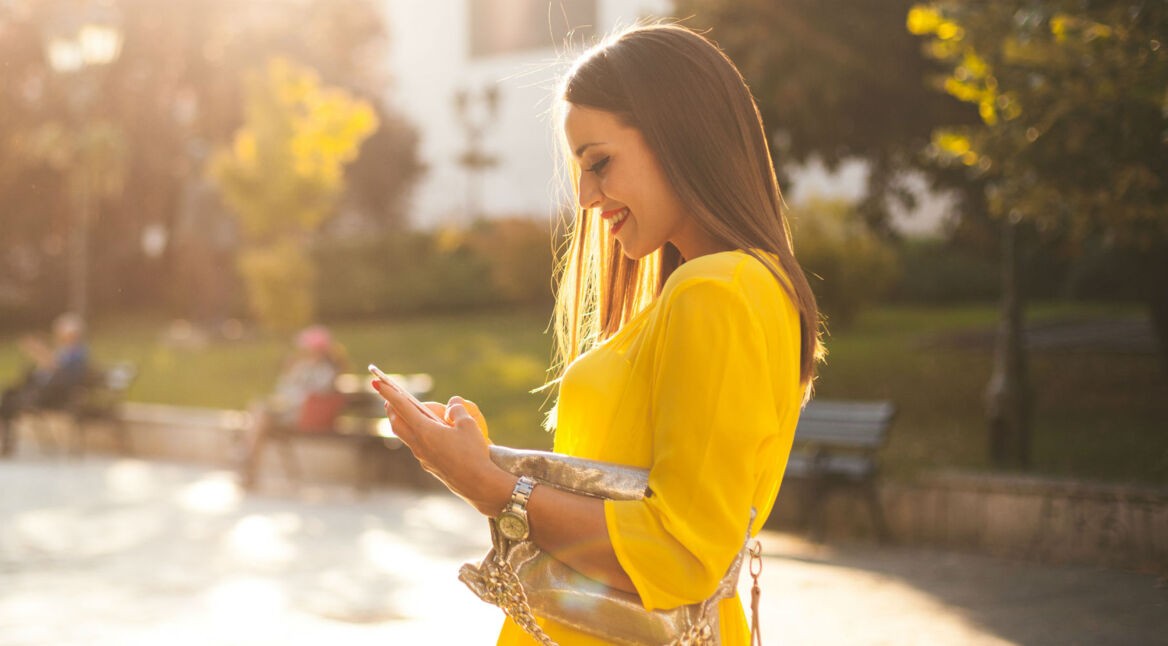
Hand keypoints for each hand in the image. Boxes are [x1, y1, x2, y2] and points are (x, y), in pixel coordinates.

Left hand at [373, 382, 509, 514]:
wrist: (476, 484)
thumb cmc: (473, 452)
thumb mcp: (469, 424)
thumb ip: (457, 409)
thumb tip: (452, 404)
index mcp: (424, 431)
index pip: (402, 407)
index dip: (389, 393)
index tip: (376, 382)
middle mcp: (418, 444)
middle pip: (396, 423)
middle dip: (391, 408)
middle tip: (388, 397)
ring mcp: (422, 456)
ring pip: (404, 435)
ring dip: (400, 422)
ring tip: (403, 413)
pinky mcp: (429, 465)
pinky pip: (416, 445)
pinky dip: (414, 433)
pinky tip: (425, 433)